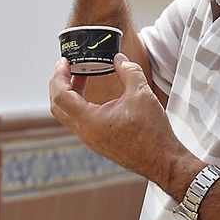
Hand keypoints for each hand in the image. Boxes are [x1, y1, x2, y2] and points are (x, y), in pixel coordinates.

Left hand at [49, 54, 198, 193]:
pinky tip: (92, 95)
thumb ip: (129, 71)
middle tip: (67, 67)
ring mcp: (90, 140)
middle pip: (57, 106)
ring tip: (81, 76)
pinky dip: (79, 105)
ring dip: (70, 94)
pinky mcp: (98, 142)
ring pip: (68, 114)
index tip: (65, 61)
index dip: (58, 76)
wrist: (162, 160)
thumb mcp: (141, 93)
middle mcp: (85, 133)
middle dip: (58, 83)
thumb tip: (119, 58)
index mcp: (90, 121)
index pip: (60, 96)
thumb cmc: (152, 132)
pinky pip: (79, 122)